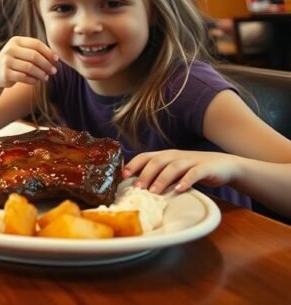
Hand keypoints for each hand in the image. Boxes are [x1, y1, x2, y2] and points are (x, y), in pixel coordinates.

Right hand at [0, 36, 57, 88]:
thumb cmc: (15, 62)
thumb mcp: (22, 52)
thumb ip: (36, 51)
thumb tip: (56, 58)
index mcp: (15, 41)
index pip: (36, 44)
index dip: (48, 52)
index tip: (56, 60)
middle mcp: (9, 49)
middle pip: (34, 56)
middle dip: (46, 64)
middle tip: (54, 71)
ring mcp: (6, 61)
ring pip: (30, 68)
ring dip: (41, 74)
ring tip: (46, 78)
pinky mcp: (5, 73)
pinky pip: (24, 77)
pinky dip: (33, 80)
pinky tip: (36, 81)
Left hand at [123, 150, 241, 193]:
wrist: (225, 166)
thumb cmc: (194, 170)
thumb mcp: (174, 171)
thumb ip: (159, 176)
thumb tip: (137, 189)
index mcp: (165, 156)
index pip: (145, 157)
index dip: (133, 165)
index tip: (122, 176)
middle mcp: (175, 156)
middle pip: (156, 162)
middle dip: (145, 174)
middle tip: (136, 188)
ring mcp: (190, 160)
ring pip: (173, 167)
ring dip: (161, 179)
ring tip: (154, 192)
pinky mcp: (205, 167)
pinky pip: (194, 173)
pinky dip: (186, 181)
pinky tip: (179, 189)